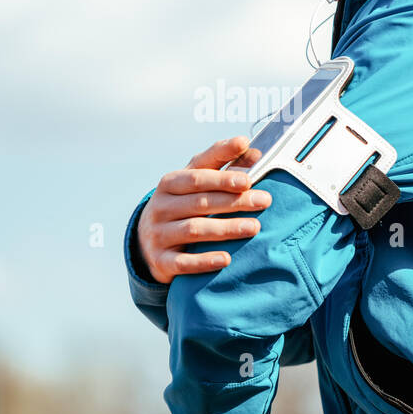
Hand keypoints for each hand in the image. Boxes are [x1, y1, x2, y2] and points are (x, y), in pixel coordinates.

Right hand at [137, 136, 271, 284]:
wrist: (148, 240)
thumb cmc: (182, 204)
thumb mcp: (195, 181)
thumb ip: (222, 164)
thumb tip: (254, 151)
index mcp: (170, 183)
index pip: (197, 176)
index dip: (222, 177)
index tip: (248, 179)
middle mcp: (161, 207)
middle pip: (200, 202)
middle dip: (235, 201)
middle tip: (264, 200)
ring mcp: (158, 234)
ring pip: (194, 230)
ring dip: (226, 228)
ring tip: (254, 227)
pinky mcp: (161, 261)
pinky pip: (183, 262)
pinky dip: (205, 261)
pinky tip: (226, 259)